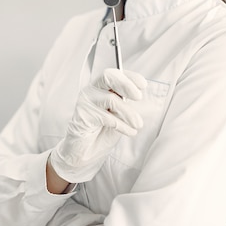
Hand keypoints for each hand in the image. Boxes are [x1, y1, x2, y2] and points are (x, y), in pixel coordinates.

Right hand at [49, 68, 145, 183]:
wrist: (86, 152)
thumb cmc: (103, 131)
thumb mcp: (119, 114)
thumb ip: (125, 102)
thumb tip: (138, 94)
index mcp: (101, 87)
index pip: (115, 73)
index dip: (130, 76)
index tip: (143, 85)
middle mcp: (92, 90)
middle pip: (108, 76)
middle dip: (126, 85)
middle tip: (139, 97)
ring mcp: (85, 101)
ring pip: (110, 99)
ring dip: (128, 113)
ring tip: (138, 124)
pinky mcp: (82, 115)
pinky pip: (106, 117)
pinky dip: (122, 125)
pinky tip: (129, 132)